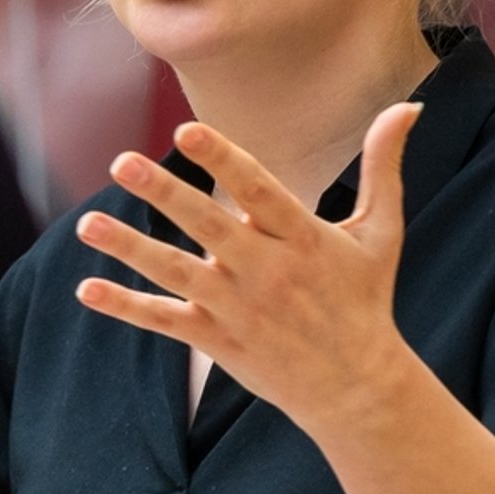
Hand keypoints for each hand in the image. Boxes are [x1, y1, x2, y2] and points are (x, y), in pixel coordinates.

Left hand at [73, 103, 422, 432]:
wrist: (359, 388)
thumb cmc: (366, 299)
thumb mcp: (381, 232)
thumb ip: (384, 167)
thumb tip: (407, 105)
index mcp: (304, 239)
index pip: (259, 191)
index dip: (223, 161)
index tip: (185, 131)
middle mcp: (268, 272)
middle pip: (209, 228)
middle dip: (165, 195)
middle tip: (122, 163)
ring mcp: (239, 308)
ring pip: (177, 273)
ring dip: (130, 249)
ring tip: (87, 223)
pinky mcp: (218, 340)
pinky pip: (165, 321)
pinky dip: (127, 307)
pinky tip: (87, 289)